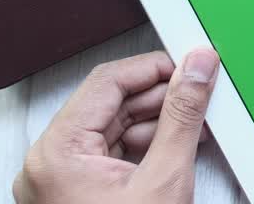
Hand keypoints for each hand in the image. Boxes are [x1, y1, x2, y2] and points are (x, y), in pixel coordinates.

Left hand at [13, 48, 219, 203]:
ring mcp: (63, 182)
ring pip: (116, 129)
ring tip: (200, 122)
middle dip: (162, 97)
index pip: (107, 82)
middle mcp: (51, 164)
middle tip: (202, 90)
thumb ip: (182, 116)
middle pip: (111, 104)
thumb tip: (195, 70)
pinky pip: (115, 155)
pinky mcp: (79, 196)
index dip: (154, 67)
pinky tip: (182, 145)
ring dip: (160, 122)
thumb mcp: (164, 178)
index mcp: (58, 152)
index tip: (190, 63)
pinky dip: (150, 147)